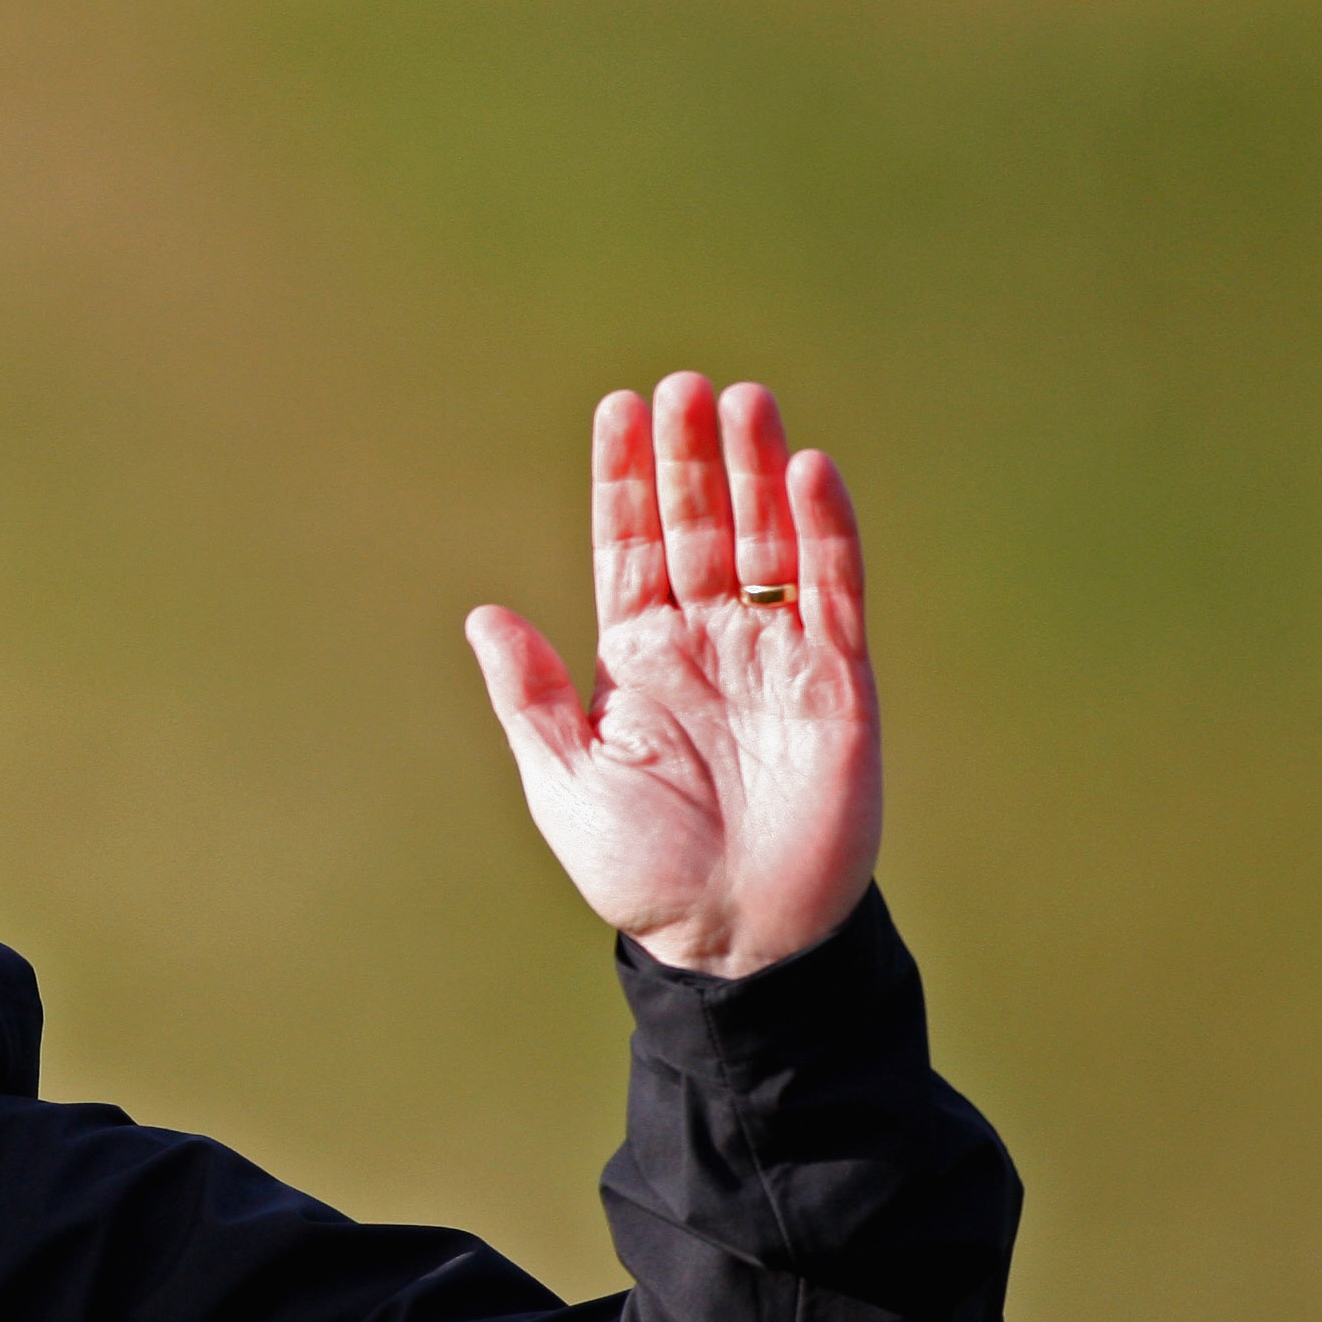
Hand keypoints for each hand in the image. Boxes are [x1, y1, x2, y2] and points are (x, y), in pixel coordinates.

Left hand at [466, 373, 876, 977]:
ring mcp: (774, 655)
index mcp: (636, 660)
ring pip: (766, 542)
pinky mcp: (837, 681)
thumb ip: (531, 699)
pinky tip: (808, 473)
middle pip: (699, 527)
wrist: (734, 936)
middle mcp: (706, 643)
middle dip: (691, 458)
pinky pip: (832, 592)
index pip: (629, 548)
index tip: (618, 408)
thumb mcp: (568, 783)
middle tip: (684, 385)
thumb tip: (485, 616)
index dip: (626, 481)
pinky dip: (824, 532)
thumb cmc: (643, 871)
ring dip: (756, 474)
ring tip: (741, 402)